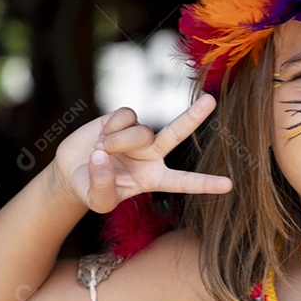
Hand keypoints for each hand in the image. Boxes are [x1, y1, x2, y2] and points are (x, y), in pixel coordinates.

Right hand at [53, 93, 232, 212]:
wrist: (72, 169)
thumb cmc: (90, 189)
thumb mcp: (97, 200)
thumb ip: (103, 186)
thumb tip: (103, 158)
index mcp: (154, 178)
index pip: (183, 182)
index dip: (205, 184)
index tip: (228, 186)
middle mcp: (152, 154)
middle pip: (177, 133)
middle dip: (193, 116)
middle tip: (211, 100)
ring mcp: (139, 134)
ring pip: (140, 131)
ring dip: (118, 143)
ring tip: (102, 152)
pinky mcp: (123, 118)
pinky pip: (124, 117)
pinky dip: (110, 129)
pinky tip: (101, 136)